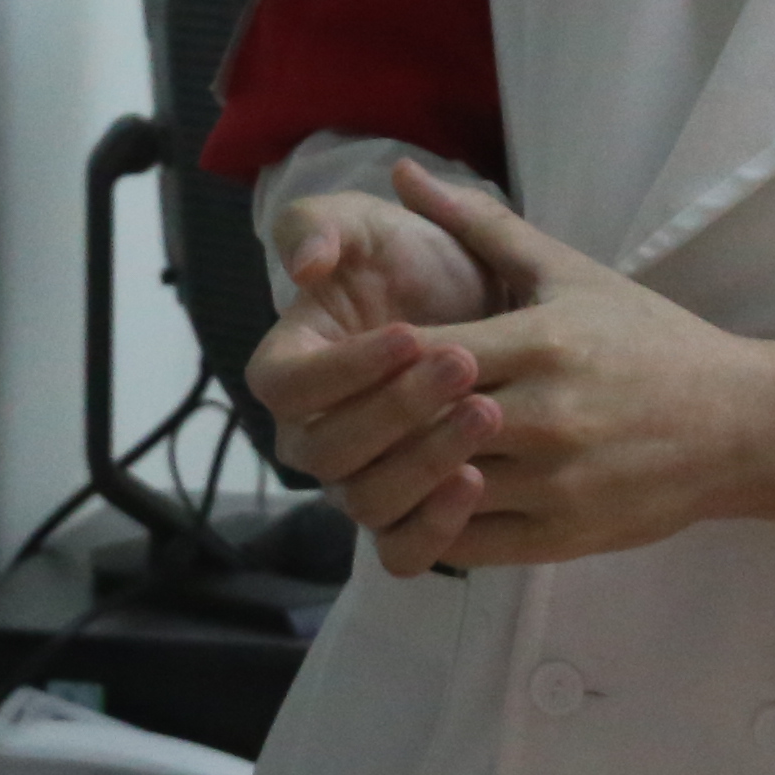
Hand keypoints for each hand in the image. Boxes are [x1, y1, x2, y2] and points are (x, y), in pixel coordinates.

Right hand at [247, 168, 513, 574]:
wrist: (489, 304)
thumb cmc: (416, 259)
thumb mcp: (366, 223)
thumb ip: (321, 225)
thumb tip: (304, 264)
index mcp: (288, 367)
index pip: (285, 387)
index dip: (341, 370)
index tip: (408, 335)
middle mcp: (312, 435)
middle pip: (328, 451)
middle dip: (396, 410)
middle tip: (464, 366)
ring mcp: (355, 482)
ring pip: (366, 502)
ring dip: (424, 462)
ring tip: (488, 414)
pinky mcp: (404, 517)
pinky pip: (401, 551)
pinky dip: (433, 528)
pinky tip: (478, 481)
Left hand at [368, 173, 774, 572]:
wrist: (741, 425)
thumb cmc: (649, 339)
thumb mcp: (569, 272)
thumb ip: (480, 226)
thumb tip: (403, 171)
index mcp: (542, 342)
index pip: (422, 354)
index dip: (372, 360)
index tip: (350, 359)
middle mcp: (545, 415)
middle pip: (420, 426)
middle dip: (373, 423)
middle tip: (338, 417)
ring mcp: (555, 483)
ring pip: (437, 491)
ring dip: (395, 478)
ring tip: (366, 460)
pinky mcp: (564, 537)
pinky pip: (468, 543)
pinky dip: (430, 526)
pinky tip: (416, 501)